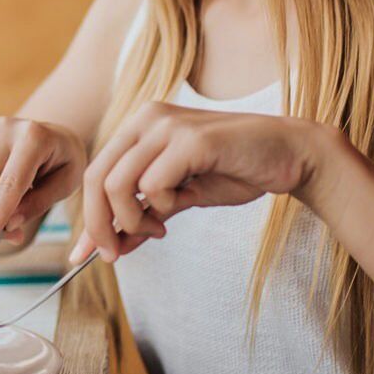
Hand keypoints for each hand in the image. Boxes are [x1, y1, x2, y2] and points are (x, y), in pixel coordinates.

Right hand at [0, 117, 87, 246]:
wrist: (57, 135)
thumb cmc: (66, 160)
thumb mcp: (66, 184)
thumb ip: (39, 203)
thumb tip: (10, 224)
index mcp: (33, 137)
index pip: (11, 183)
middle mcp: (6, 130)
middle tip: (14, 237)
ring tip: (22, 204)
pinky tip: (13, 187)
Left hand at [70, 102, 326, 262]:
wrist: (289, 155)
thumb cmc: (235, 171)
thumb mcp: (180, 197)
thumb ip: (144, 215)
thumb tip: (111, 246)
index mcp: (140, 126)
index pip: (96, 173)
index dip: (88, 217)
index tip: (84, 255)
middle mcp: (147, 118)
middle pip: (97, 178)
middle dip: (99, 226)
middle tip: (114, 255)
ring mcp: (167, 126)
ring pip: (118, 184)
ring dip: (133, 220)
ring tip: (160, 228)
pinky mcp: (190, 140)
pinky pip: (152, 186)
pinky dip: (162, 206)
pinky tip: (184, 204)